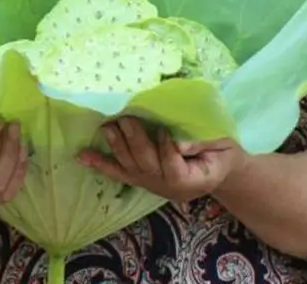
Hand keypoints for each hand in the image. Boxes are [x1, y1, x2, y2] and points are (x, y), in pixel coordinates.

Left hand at [77, 116, 248, 204]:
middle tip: (126, 119)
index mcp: (193, 181)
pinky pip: (119, 173)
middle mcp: (168, 188)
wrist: (221, 172)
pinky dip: (100, 164)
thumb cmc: (224, 155)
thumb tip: (178, 143)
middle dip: (135, 142)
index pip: (174, 169)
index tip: (163, 129)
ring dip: (117, 147)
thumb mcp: (224, 146)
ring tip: (108, 127)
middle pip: (147, 167)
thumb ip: (202, 144)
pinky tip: (83, 155)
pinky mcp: (141, 180)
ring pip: (130, 168)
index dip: (166, 150)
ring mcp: (152, 185)